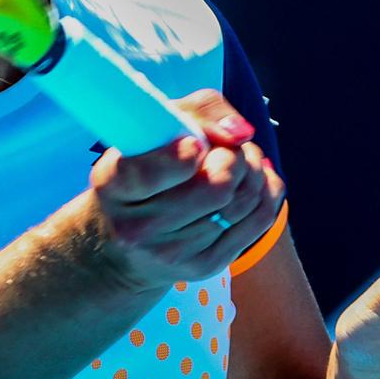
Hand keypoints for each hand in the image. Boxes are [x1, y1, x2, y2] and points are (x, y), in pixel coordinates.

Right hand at [82, 89, 284, 294]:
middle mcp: (138, 227)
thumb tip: (240, 133)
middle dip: (234, 157)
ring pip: (243, 201)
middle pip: (216, 187)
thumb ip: (196, 112)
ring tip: (241, 158)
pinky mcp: (205, 266)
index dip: (181, 157)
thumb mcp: (151, 127)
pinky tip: (255, 177)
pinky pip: (259, 219)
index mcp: (113, 185)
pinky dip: (266, 189)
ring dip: (253, 169)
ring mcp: (172, 253)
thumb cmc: (144, 165)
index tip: (195, 145)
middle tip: (227, 146)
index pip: (148, 175)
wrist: (125, 241)